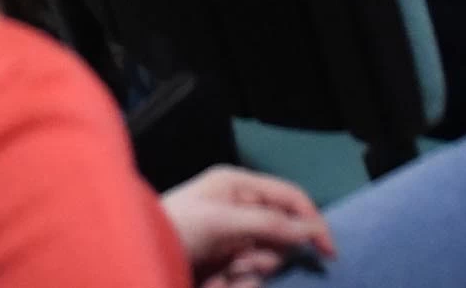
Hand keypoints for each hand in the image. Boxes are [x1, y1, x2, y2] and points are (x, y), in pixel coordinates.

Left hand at [162, 168, 332, 284]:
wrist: (137, 260)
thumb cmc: (174, 229)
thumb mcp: (221, 222)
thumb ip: (268, 224)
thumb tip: (309, 229)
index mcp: (237, 186)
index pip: (289, 197)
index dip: (311, 221)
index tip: (328, 252)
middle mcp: (237, 208)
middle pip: (280, 234)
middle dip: (266, 255)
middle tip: (238, 264)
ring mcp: (230, 238)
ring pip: (265, 260)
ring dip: (249, 271)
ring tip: (222, 274)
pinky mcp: (223, 264)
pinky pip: (248, 276)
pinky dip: (238, 282)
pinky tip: (216, 282)